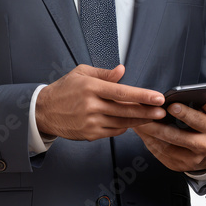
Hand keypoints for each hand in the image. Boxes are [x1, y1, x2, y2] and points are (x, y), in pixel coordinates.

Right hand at [35, 64, 166, 140]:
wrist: (44, 111)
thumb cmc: (63, 90)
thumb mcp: (81, 73)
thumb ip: (104, 74)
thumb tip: (122, 71)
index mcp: (90, 88)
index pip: (122, 92)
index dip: (142, 96)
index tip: (158, 97)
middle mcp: (91, 106)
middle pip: (125, 110)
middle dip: (147, 111)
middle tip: (162, 111)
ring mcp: (90, 122)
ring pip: (122, 123)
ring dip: (139, 121)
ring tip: (152, 117)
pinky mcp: (89, 134)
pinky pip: (113, 131)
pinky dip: (124, 127)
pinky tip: (130, 122)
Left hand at [133, 95, 205, 172]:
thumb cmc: (204, 130)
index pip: (199, 122)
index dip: (186, 114)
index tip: (172, 105)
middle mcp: (201, 148)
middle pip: (177, 137)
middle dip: (160, 125)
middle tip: (146, 114)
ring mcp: (188, 160)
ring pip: (165, 146)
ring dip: (149, 133)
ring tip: (138, 120)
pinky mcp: (176, 166)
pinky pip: (159, 153)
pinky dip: (148, 141)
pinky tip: (140, 131)